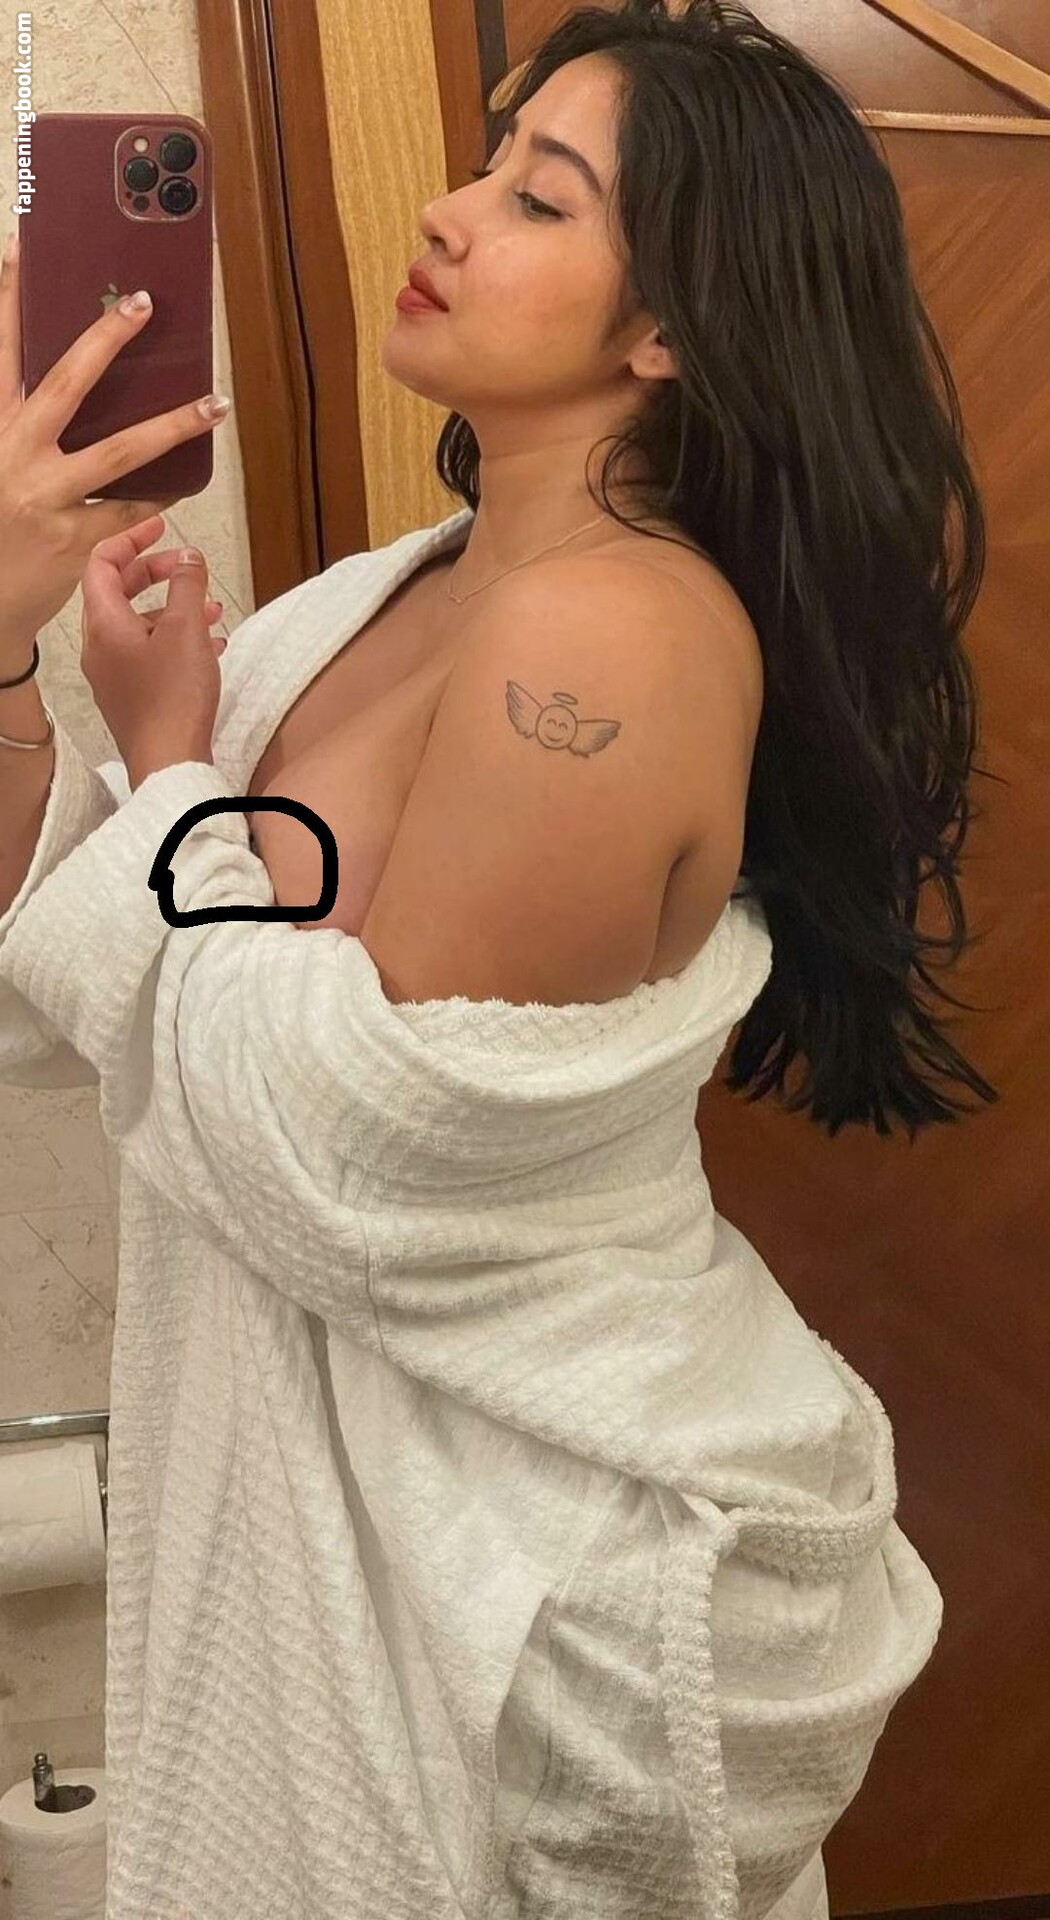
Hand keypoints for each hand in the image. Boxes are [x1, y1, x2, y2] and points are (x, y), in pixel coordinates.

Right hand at [0, 227, 228, 666]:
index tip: (22, 252)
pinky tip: (186, 479)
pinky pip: (131, 509)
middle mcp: (14, 456)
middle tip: (142, 302)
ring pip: (119, 452)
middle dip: (104, 340)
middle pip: (65, 385)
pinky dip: (160, 494)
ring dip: (173, 426)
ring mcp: (45, 499)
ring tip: (215, 403)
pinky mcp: (75, 541)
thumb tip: (56, 377)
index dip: (9, 303)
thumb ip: (15, 422)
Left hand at [80, 517, 226, 779]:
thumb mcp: (187, 628)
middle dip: (156, 574)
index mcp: (104, 624)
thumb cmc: (174, 699)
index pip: (102, 563)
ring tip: (210, 608)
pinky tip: (210, 646)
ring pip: (138, 625)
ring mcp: (113, 675)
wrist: (170, 763)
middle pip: (118, 592)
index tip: (161, 526)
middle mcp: (100, 647)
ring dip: (172, 609)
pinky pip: (147, 654)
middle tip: (187, 566)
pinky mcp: (131, 697)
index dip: (131, 538)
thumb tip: (188, 556)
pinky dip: (174, 640)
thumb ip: (187, 584)